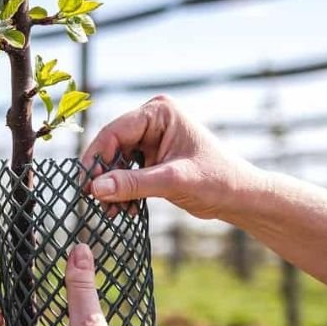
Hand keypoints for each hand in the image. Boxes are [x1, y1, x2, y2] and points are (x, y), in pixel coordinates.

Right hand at [81, 95, 258, 220]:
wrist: (240, 197)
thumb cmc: (218, 181)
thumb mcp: (172, 182)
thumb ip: (133, 184)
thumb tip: (95, 188)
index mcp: (160, 113)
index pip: (115, 132)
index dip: (96, 158)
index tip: (86, 186)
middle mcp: (152, 120)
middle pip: (111, 147)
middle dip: (104, 177)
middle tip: (97, 203)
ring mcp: (151, 138)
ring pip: (115, 162)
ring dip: (111, 188)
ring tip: (113, 212)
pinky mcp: (150, 157)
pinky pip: (124, 172)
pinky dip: (121, 191)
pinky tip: (126, 209)